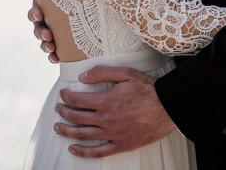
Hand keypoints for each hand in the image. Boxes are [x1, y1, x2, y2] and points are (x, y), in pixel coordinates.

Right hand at [27, 0, 58, 63]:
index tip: (39, 15)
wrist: (86, 14)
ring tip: (51, 47)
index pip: (34, 12)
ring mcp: (51, 36)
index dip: (34, 14)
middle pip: (37, 29)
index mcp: (44, 9)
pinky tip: (56, 59)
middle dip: (40, 33)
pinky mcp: (60, 46)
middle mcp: (45, 23)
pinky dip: (53, 57)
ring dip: (45, 46)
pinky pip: (53, 54)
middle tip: (48, 35)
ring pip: (44, 42)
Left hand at [54, 66, 174, 157]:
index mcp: (105, 101)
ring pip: (83, 135)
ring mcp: (112, 134)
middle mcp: (105, 119)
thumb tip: (82, 76)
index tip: (63, 94)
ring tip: (58, 128)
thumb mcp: (125, 73)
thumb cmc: (148, 90)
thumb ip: (102, 73)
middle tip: (58, 109)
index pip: (77, 100)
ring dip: (67, 131)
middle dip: (64, 112)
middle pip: (77, 117)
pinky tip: (73, 149)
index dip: (67, 96)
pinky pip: (99, 152)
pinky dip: (84, 152)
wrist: (167, 108)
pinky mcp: (121, 145)